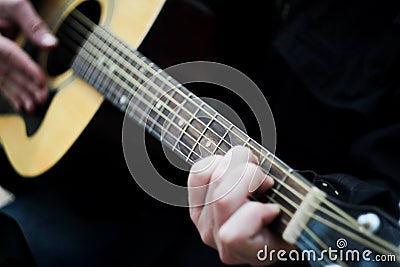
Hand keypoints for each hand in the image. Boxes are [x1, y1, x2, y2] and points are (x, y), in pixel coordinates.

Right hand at [0, 0, 57, 112]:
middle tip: (42, 99)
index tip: (42, 81)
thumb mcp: (13, 5)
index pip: (10, 55)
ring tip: (33, 106)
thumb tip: (52, 45)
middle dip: (25, 87)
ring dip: (18, 94)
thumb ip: (32, 24)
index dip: (27, 69)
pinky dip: (9, 92)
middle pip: (6, 71)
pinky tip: (20, 103)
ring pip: (1, 78)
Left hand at [188, 146, 291, 265]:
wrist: (270, 217)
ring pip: (212, 179)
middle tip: (264, 179)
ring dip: (236, 165)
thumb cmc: (288, 217)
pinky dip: (217, 162)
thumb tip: (271, 208)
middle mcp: (220, 241)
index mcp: (250, 252)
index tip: (274, 208)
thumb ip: (296, 217)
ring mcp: (203, 221)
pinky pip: (199, 172)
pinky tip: (232, 169)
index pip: (232, 235)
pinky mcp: (196, 201)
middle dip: (249, 176)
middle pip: (222, 200)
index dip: (256, 213)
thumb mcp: (299, 221)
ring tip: (250, 170)